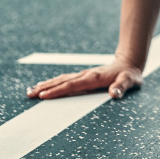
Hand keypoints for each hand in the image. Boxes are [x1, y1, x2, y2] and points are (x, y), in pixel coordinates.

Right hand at [25, 61, 142, 99]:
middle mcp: (85, 75)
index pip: (73, 85)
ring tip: (30, 91)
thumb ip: (122, 87)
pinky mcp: (82, 76)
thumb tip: (114, 93)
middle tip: (29, 94)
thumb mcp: (130, 81)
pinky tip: (44, 87)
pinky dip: (52, 83)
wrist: (129, 63)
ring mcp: (83, 75)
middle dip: (45, 88)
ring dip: (45, 85)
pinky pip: (64, 80)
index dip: (58, 91)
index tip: (43, 96)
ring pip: (60, 80)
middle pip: (61, 81)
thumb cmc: (130, 75)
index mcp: (94, 78)